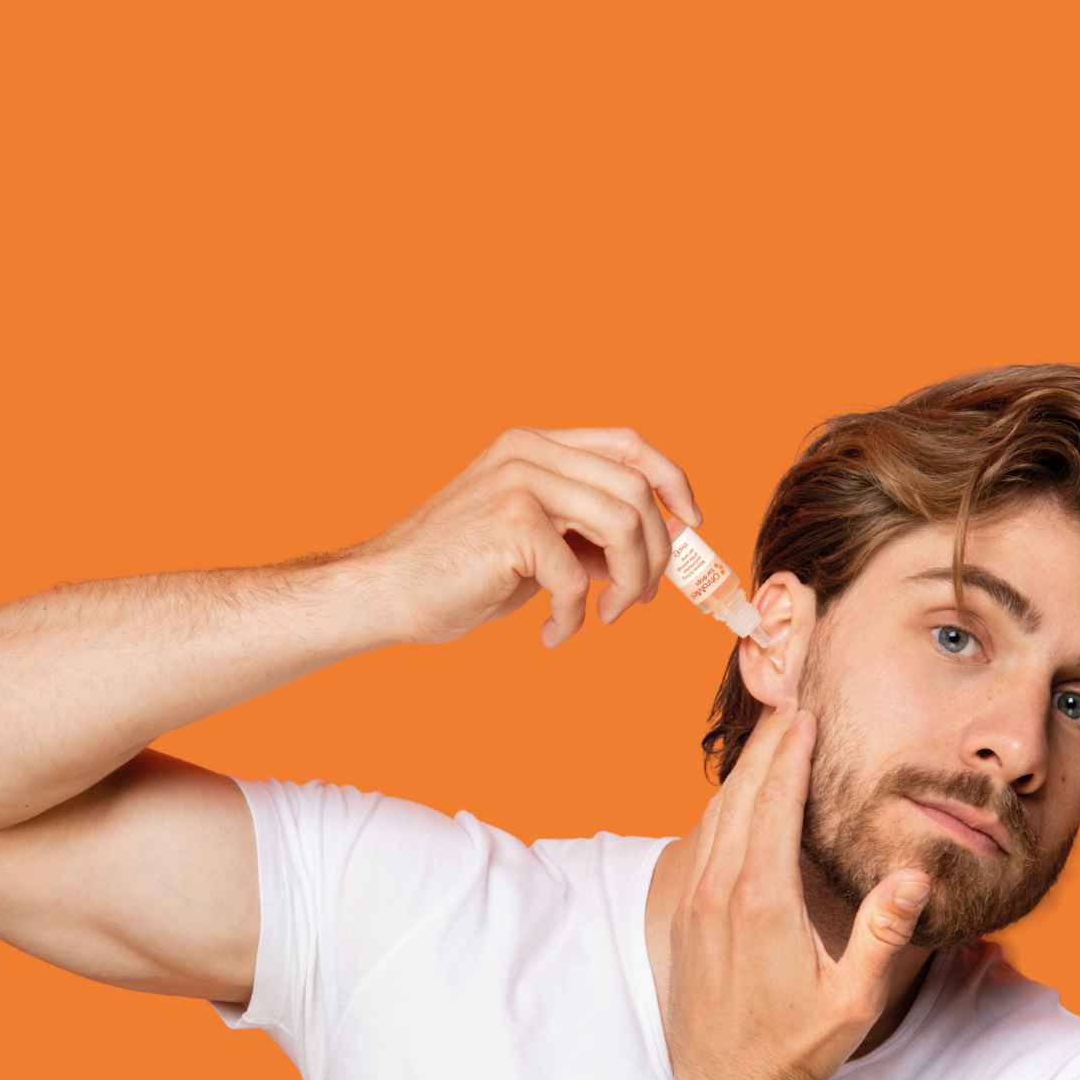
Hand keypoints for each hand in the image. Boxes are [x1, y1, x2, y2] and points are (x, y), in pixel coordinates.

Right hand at [364, 427, 700, 647]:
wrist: (387, 592)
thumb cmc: (457, 573)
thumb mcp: (533, 543)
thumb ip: (585, 534)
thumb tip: (650, 553)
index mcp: (535, 445)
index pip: (629, 445)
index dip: (672, 482)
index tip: (691, 525)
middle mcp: (530, 452)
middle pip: (636, 491)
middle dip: (656, 554)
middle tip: (641, 601)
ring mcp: (520, 483)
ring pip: (623, 526)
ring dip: (630, 584)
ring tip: (605, 618)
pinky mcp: (512, 524)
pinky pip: (578, 577)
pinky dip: (576, 616)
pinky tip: (553, 634)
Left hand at [667, 700, 932, 1079]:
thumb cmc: (797, 1048)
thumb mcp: (855, 998)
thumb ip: (883, 932)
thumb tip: (914, 876)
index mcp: (763, 901)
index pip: (774, 804)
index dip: (788, 755)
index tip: (803, 716)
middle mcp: (719, 892)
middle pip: (738, 796)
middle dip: (763, 747)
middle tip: (786, 707)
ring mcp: (694, 903)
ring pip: (713, 817)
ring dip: (739, 774)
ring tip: (765, 740)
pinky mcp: (682, 918)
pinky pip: (699, 843)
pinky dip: (720, 808)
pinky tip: (736, 801)